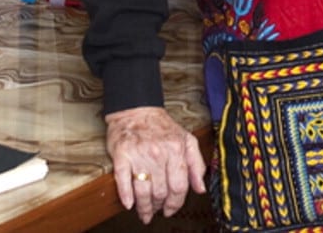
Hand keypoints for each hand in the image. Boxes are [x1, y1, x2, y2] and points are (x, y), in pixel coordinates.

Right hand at [106, 106, 206, 223]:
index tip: (171, 209)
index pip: (179, 186)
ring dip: (144, 207)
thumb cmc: (161, 126)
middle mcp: (158, 153)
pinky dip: (126, 196)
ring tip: (145, 212)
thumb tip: (200, 188)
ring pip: (143, 191)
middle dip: (159, 206)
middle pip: (160, 192)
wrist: (136, 109)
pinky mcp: (122, 155)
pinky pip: (123, 181)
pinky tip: (129, 204)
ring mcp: (139, 155)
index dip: (176, 203)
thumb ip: (197, 164)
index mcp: (176, 149)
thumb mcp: (186, 139)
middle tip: (157, 210)